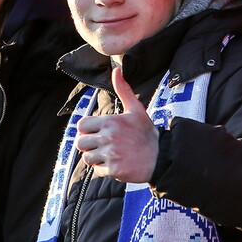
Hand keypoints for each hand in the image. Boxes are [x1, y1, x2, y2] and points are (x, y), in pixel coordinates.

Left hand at [75, 66, 157, 182]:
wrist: (161, 156)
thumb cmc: (146, 133)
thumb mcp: (136, 109)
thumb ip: (123, 90)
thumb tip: (116, 70)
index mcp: (111, 121)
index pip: (81, 126)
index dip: (87, 130)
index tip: (97, 133)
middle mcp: (109, 137)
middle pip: (80, 143)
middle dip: (89, 145)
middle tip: (102, 146)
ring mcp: (111, 154)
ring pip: (87, 158)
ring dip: (96, 158)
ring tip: (110, 155)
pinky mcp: (114, 169)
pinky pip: (98, 170)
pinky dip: (105, 169)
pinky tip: (117, 163)